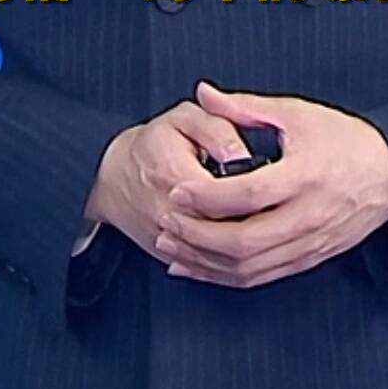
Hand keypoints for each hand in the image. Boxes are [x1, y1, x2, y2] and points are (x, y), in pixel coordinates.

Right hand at [83, 99, 253, 262]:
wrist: (117, 178)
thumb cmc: (154, 144)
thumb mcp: (184, 119)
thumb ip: (216, 128)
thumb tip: (242, 153)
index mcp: (175, 175)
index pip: (230, 193)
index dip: (257, 186)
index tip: (268, 172)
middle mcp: (171, 216)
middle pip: (231, 228)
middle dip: (260, 215)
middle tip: (270, 195)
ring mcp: (171, 243)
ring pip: (224, 255)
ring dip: (251, 241)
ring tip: (263, 216)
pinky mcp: (175, 259)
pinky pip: (212, 269)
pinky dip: (235, 258)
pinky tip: (249, 240)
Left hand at [152, 79, 387, 288]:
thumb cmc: (345, 139)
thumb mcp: (297, 113)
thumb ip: (246, 106)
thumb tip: (204, 92)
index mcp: (304, 175)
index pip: (248, 195)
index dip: (208, 196)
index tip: (178, 189)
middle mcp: (307, 216)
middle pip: (244, 241)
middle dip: (198, 236)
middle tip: (167, 221)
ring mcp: (309, 243)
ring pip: (250, 267)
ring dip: (207, 262)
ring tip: (173, 247)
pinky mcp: (309, 259)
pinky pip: (262, 277)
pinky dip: (226, 276)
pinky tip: (201, 267)